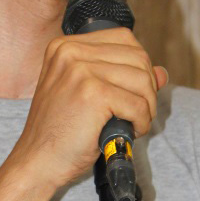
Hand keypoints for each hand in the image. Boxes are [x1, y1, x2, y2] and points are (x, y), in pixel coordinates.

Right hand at [12, 28, 166, 190]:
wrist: (37, 162)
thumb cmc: (60, 132)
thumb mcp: (88, 96)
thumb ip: (121, 78)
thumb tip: (162, 73)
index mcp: (64, 46)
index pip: (123, 39)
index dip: (139, 65)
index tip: (134, 90)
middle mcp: (70, 52)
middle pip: (137, 57)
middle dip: (148, 88)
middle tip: (139, 112)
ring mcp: (80, 70)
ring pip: (142, 80)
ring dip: (147, 107)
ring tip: (134, 123)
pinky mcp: (93, 93)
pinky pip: (138, 104)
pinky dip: (141, 122)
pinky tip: (129, 131)